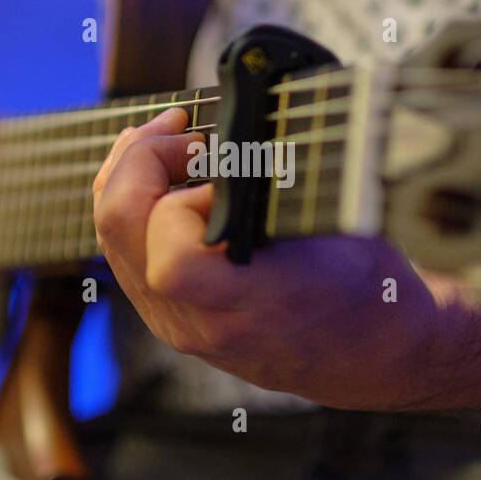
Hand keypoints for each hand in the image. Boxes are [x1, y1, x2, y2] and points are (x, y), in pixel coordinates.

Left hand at [92, 107, 438, 409]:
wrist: (369, 357)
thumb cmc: (365, 289)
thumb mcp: (346, 229)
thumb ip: (286, 186)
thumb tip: (247, 122)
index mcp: (249, 304)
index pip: (172, 256)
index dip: (184, 195)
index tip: (221, 165)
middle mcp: (200, 323)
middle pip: (118, 231)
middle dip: (140, 160)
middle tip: (184, 130)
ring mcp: (177, 325)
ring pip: (111, 237)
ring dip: (131, 175)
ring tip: (172, 139)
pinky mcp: (169, 318)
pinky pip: (125, 252)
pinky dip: (137, 204)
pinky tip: (168, 176)